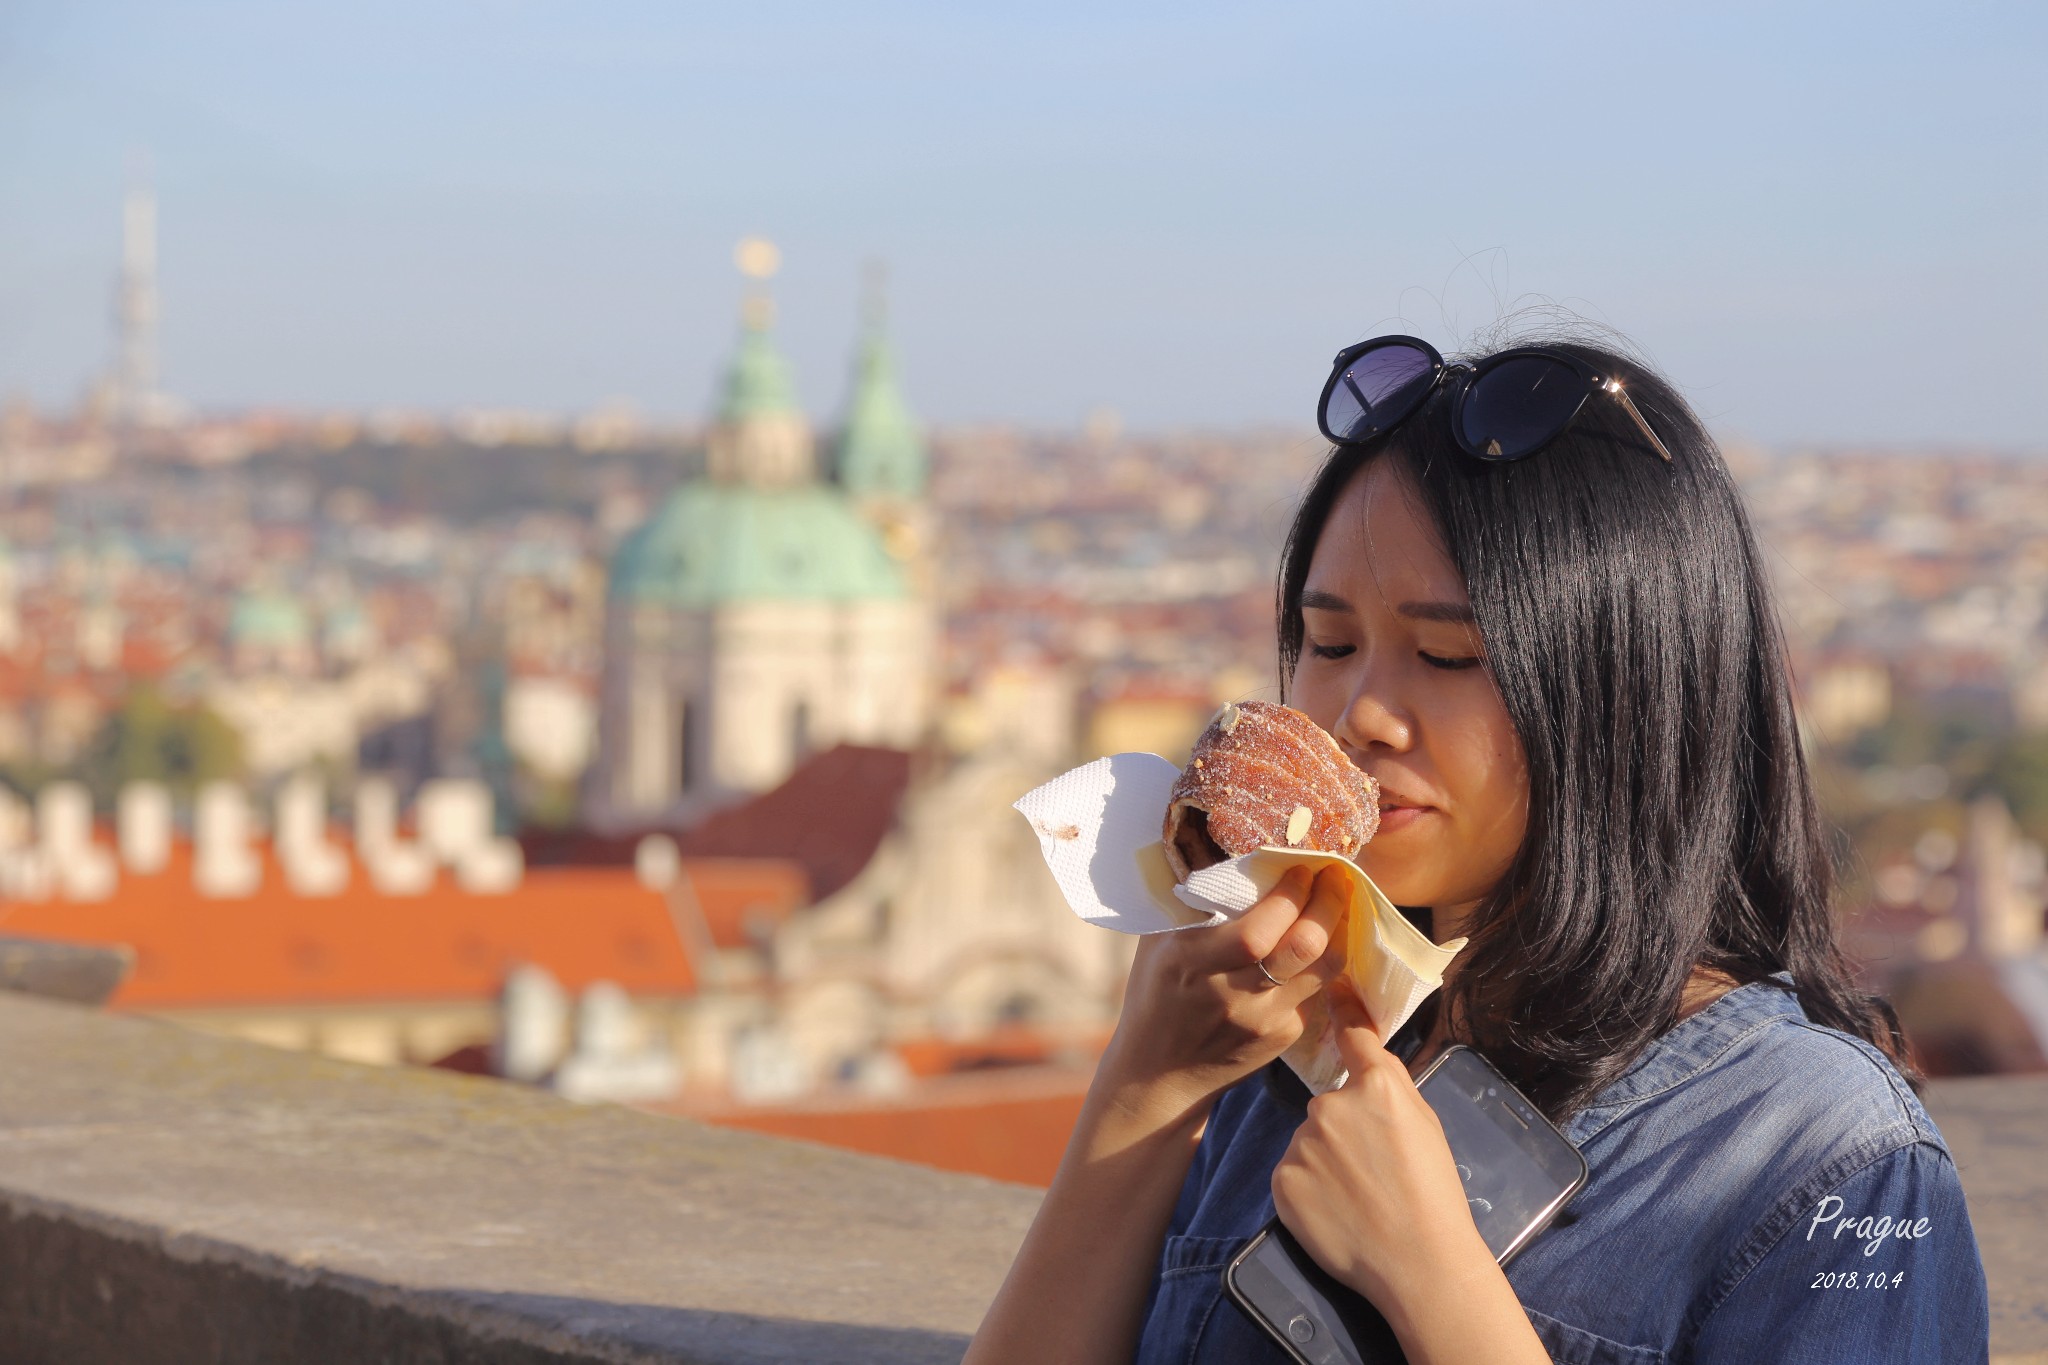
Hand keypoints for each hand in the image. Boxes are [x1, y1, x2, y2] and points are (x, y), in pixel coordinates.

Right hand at [1096, 864, 1349, 1116]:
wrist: (1159, 1075)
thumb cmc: (1156, 996)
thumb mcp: (1157, 946)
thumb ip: (1190, 906)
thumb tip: (1226, 851)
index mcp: (1194, 964)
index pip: (1256, 932)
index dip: (1288, 896)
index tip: (1300, 868)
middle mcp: (1233, 995)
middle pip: (1303, 947)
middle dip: (1329, 903)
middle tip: (1335, 875)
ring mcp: (1264, 1021)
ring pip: (1324, 968)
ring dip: (1338, 929)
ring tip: (1337, 901)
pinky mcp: (1283, 1037)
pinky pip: (1316, 989)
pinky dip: (1322, 960)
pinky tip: (1320, 939)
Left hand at [1270, 980, 1497, 1331]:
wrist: (1419, 1263)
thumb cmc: (1434, 1196)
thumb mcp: (1426, 1126)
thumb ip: (1391, 1088)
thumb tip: (1367, 1059)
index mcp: (1377, 1088)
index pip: (1353, 1037)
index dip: (1343, 1010)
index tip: (1330, 985)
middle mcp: (1332, 1107)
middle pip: (1328, 1105)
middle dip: (1343, 1130)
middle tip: (1373, 1171)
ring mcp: (1303, 1144)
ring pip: (1309, 1141)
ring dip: (1324, 1160)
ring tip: (1358, 1198)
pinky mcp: (1282, 1180)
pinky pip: (1292, 1173)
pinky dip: (1308, 1189)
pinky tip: (1336, 1212)